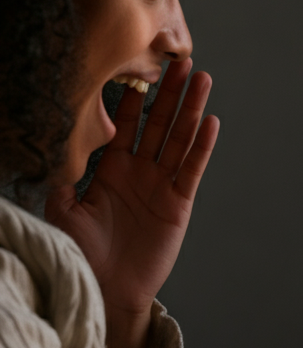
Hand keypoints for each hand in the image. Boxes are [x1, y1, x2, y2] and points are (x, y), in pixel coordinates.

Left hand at [46, 59, 218, 347]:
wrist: (104, 287)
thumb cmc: (79, 252)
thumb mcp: (61, 207)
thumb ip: (61, 173)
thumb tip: (47, 136)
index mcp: (113, 170)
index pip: (128, 124)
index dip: (136, 96)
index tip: (140, 66)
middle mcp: (141, 173)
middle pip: (161, 123)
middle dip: (171, 92)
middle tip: (182, 60)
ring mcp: (162, 186)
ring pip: (180, 138)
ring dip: (192, 109)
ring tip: (202, 79)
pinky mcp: (179, 203)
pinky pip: (191, 168)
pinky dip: (202, 146)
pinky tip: (210, 122)